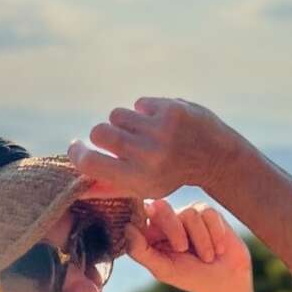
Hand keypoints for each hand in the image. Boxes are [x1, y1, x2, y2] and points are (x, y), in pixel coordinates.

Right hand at [67, 96, 241, 197]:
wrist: (216, 157)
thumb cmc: (171, 175)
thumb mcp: (143, 188)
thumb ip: (108, 187)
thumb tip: (76, 187)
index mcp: (137, 179)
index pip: (90, 163)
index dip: (77, 153)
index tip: (76, 147)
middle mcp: (148, 155)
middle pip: (99, 132)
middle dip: (102, 134)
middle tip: (115, 139)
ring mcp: (160, 130)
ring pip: (117, 114)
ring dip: (124, 121)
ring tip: (140, 131)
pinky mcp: (170, 109)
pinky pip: (139, 103)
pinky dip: (145, 111)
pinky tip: (159, 122)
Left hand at [122, 198, 251, 291]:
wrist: (225, 280)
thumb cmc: (190, 277)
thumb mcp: (162, 269)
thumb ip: (141, 251)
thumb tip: (127, 228)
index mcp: (149, 232)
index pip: (139, 214)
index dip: (142, 215)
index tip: (150, 224)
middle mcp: (166, 219)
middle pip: (161, 207)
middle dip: (173, 228)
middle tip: (182, 249)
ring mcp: (187, 213)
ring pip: (190, 214)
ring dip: (201, 241)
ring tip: (207, 257)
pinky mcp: (208, 212)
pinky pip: (208, 214)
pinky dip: (215, 235)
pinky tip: (218, 248)